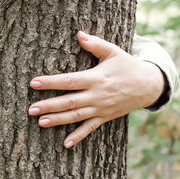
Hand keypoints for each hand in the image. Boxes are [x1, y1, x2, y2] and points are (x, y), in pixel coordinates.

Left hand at [28, 31, 164, 148]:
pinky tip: (65, 144)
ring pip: (76, 116)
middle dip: (49, 105)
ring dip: (58, 120)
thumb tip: (78, 34)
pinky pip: (90, 129)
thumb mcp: (113, 51)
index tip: (34, 83)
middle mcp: (97, 95)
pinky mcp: (105, 117)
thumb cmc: (127, 66)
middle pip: (69, 101)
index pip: (69, 81)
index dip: (51, 82)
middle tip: (31, 109)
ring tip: (40, 123)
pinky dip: (78, 137)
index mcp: (95, 78)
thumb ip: (95, 44)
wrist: (148, 85)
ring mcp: (101, 108)